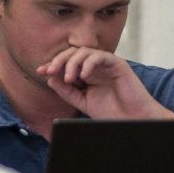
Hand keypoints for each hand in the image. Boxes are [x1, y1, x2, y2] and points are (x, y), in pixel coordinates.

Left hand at [38, 47, 173, 119]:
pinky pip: (101, 56)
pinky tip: (83, 76)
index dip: (53, 65)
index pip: (68, 64)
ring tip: (69, 78)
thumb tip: (50, 79)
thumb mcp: (83, 102)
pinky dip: (89, 63)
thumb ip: (67, 92)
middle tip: (50, 70)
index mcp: (87, 74)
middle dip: (59, 60)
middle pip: (74, 54)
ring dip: (73, 62)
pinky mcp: (118, 65)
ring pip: (85, 52)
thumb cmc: (112, 113)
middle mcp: (96, 67)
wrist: (132, 120)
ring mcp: (107, 64)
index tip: (40, 71)